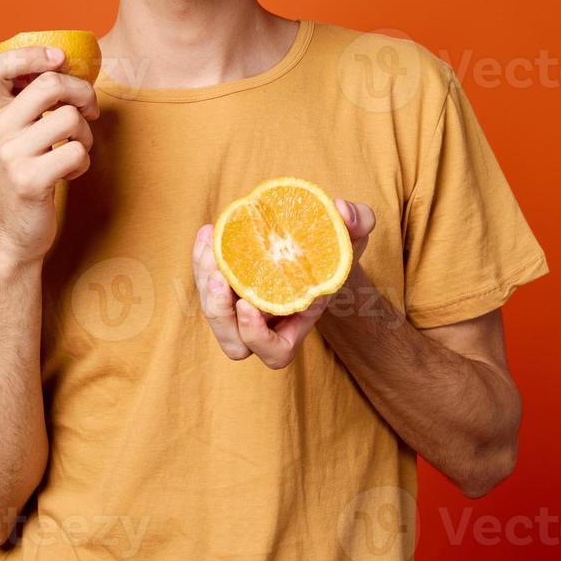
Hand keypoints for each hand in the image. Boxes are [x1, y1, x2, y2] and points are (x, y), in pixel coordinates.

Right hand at [0, 46, 98, 267]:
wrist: (13, 230)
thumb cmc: (25, 172)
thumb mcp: (18, 133)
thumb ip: (32, 101)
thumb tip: (67, 62)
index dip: (29, 54)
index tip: (58, 59)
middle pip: (50, 84)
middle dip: (83, 92)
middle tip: (89, 109)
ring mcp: (11, 156)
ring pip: (71, 118)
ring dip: (85, 133)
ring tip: (74, 148)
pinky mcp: (30, 180)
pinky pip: (77, 152)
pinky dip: (83, 162)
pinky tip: (70, 173)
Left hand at [192, 197, 375, 368]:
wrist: (313, 243)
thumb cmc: (334, 248)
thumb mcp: (353, 235)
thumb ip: (358, 223)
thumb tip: (343, 210)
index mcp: (297, 322)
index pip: (275, 351)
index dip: (258, 337)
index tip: (248, 305)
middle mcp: (267, 322)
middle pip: (234, 343)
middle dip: (220, 314)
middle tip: (220, 276)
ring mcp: (243, 306)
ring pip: (214, 314)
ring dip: (204, 284)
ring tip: (211, 248)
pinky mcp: (225, 286)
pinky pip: (205, 284)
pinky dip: (202, 260)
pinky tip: (208, 232)